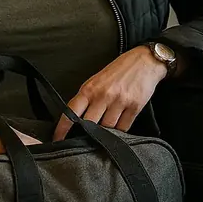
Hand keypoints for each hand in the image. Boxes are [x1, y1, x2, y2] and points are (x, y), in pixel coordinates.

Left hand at [53, 45, 167, 140]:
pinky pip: (123, 128)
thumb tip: (77, 118)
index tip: (57, 139)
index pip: (71, 111)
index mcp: (90, 88)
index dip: (62, 128)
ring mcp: (120, 101)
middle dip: (86, 134)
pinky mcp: (135, 107)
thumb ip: (87, 97)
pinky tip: (119, 129)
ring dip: (105, 133)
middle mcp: (103, 95)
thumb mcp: (97, 79)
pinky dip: (120, 131)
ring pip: (107, 129)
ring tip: (105, 134)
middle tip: (85, 141)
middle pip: (89, 125)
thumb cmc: (119, 70)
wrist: (145, 61)